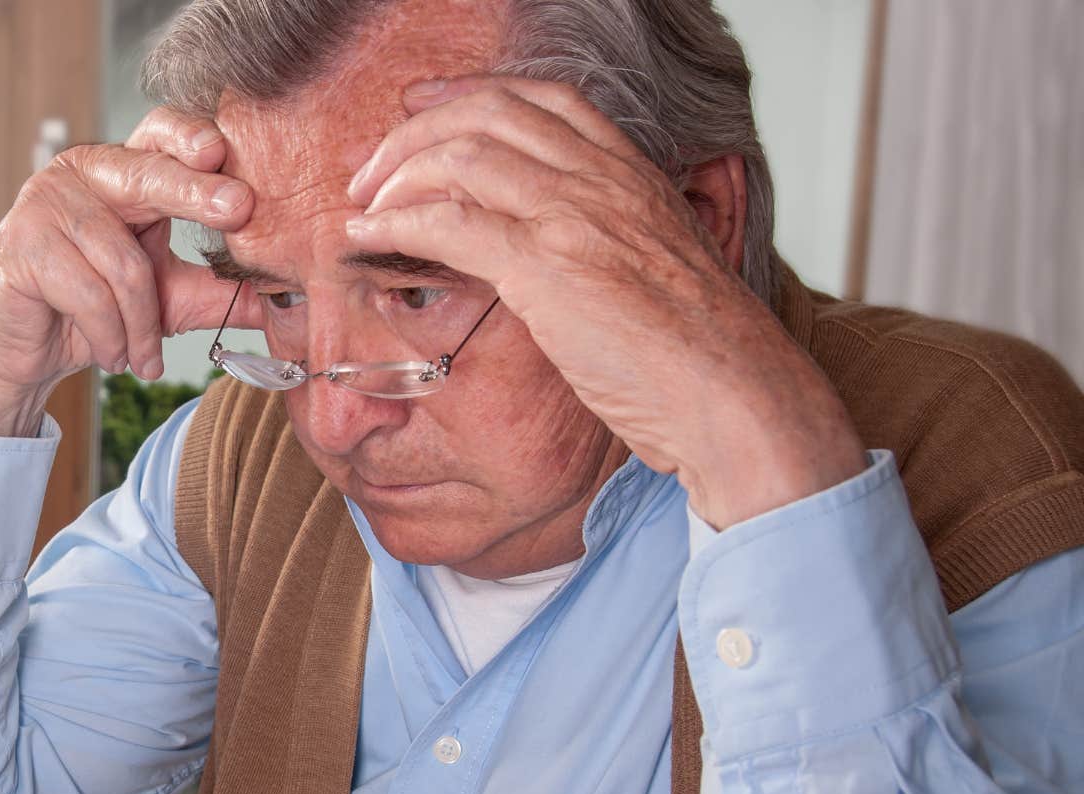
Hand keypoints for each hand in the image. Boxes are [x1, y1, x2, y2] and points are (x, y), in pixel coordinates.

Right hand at [0, 110, 265, 437]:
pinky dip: (109, 336)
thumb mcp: (168, 300)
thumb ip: (220, 291)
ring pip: (123, 261)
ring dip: (141, 325)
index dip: (190, 136)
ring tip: (142, 357)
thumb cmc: (92, 312)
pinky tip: (110, 355)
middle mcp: (82, 173)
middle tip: (239, 211)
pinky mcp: (18, 246)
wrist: (21, 354)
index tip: (225, 153)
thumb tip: (292, 297)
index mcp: (123, 172)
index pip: (160, 134)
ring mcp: (45, 204)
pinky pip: (87, 293)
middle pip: (145, 173)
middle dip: (196, 194)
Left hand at [344, 75, 864, 527]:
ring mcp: (575, 217)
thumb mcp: (659, 270)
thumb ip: (610, 242)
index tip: (420, 106)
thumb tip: (554, 255)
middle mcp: (603, 180)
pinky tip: (366, 239)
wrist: (736, 394)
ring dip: (395, 178)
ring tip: (362, 209)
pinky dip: (395, 225)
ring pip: (461, 158)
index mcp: (632, 173)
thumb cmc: (699, 354)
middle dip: (413, 134)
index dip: (469, 94)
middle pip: (487, 114)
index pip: (541, 100)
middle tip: (369, 171)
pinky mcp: (549, 268)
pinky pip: (450, 224)